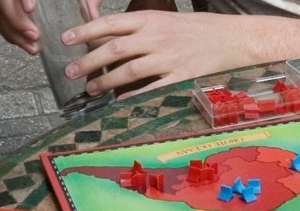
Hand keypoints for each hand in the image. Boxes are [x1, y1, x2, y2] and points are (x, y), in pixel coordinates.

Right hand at [0, 0, 102, 54]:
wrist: (66, 0)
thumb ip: (88, 1)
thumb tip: (93, 17)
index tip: (30, 9)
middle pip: (4, 3)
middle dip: (17, 21)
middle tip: (35, 36)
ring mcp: (13, 2)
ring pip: (0, 15)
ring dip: (14, 34)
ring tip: (33, 48)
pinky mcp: (11, 12)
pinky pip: (2, 23)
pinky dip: (13, 37)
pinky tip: (29, 46)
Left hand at [61, 11, 238, 96]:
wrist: (233, 39)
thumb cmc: (198, 29)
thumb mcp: (165, 20)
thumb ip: (138, 30)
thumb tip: (107, 39)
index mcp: (150, 19)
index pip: (110, 24)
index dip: (85, 31)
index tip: (65, 39)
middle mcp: (157, 37)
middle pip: (114, 49)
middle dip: (88, 61)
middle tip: (70, 71)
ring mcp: (169, 58)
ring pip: (129, 71)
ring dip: (107, 81)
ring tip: (91, 88)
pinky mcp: (181, 77)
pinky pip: (153, 89)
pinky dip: (134, 96)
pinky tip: (120, 101)